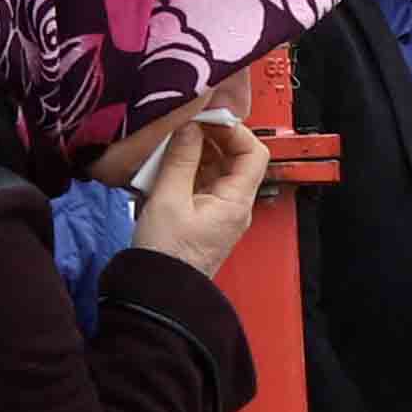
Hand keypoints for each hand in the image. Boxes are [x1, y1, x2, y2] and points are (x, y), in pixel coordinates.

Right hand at [129, 108, 272, 277]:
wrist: (157, 294)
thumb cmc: (166, 255)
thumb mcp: (168, 199)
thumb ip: (180, 158)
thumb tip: (189, 125)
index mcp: (236, 202)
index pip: (253, 152)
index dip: (233, 130)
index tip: (206, 118)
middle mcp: (234, 206)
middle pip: (234, 158)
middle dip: (210, 138)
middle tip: (184, 125)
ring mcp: (219, 212)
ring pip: (216, 169)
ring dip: (195, 153)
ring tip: (170, 145)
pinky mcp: (203, 217)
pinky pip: (201, 183)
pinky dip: (186, 169)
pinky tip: (165, 166)